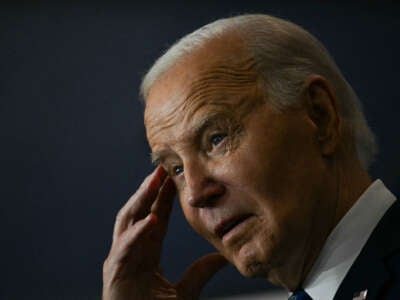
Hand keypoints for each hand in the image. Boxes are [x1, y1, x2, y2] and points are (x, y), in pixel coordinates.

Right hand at [102, 166, 226, 299]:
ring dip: (140, 200)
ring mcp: (120, 259)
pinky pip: (125, 247)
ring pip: (127, 221)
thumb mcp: (186, 290)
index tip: (174, 178)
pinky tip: (152, 219)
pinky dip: (138, 232)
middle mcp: (131, 251)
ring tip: (153, 182)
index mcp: (146, 252)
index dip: (164, 197)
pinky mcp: (115, 272)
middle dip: (149, 190)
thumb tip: (222, 257)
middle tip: (162, 169)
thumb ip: (201, 272)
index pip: (156, 216)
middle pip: (140, 212)